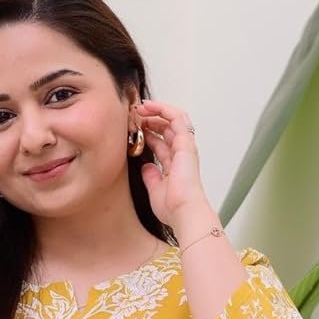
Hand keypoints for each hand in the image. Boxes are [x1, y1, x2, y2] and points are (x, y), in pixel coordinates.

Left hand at [134, 98, 212, 227]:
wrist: (184, 212)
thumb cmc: (173, 207)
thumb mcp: (155, 190)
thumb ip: (151, 176)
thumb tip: (146, 166)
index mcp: (174, 165)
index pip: (161, 143)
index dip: (147, 134)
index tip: (132, 130)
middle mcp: (181, 153)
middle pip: (166, 128)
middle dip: (150, 119)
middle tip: (134, 116)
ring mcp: (184, 146)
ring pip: (173, 119)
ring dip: (156, 110)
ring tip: (140, 107)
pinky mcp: (185, 142)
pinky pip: (176, 117)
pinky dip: (163, 109)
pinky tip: (149, 106)